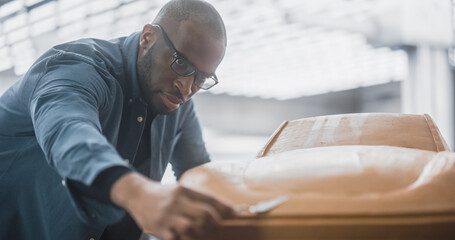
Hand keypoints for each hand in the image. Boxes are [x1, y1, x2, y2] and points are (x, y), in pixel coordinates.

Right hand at [110, 172, 233, 239]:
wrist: (137, 195)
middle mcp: (177, 202)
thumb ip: (199, 199)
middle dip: (214, 222)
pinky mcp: (159, 229)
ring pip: (191, 228)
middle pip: (204, 214)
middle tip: (217, 226)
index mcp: (185, 190)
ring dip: (200, 233)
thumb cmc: (165, 195)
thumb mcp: (181, 191)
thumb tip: (223, 209)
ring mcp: (167, 216)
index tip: (237, 214)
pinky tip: (186, 237)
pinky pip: (176, 239)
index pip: (210, 199)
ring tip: (200, 233)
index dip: (226, 208)